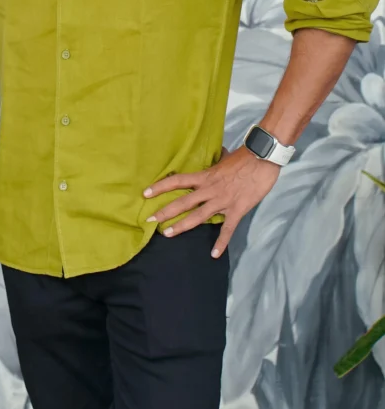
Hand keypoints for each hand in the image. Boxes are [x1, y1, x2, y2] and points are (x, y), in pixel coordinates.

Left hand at [143, 146, 279, 258]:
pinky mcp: (236, 210)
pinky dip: (221, 243)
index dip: (160, 186)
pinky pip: (227, 229)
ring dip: (182, 226)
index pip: (177, 181)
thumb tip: (217, 154)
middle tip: (149, 220)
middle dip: (165, 211)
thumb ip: (217, 162)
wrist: (262, 159)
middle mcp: (209, 190)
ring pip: (198, 216)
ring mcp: (222, 201)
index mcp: (205, 176)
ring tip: (168, 234)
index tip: (145, 193)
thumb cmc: (244, 157)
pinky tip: (214, 254)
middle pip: (182, 202)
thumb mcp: (224, 158)